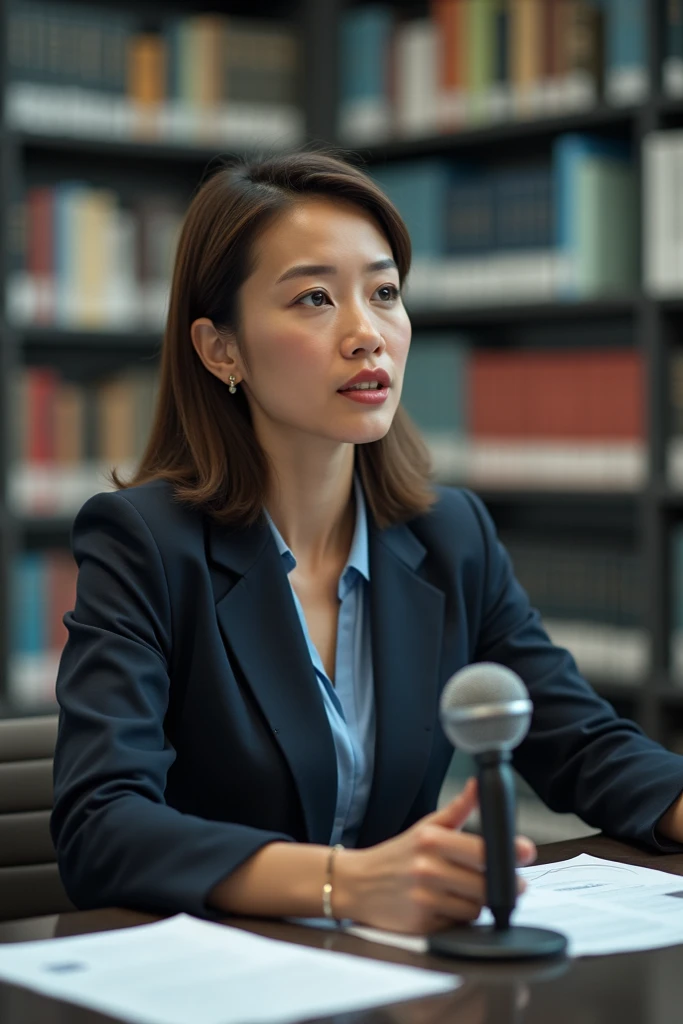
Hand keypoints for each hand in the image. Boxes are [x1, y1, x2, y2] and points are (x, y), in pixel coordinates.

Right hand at [334, 778, 535, 934]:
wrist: (357, 883)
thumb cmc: (397, 855)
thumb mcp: (425, 827)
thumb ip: (459, 808)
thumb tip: (479, 783)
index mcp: (432, 840)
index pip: (483, 849)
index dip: (509, 853)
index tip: (526, 852)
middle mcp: (428, 868)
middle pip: (486, 884)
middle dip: (497, 885)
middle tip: (496, 880)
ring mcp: (424, 898)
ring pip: (475, 909)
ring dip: (475, 903)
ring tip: (459, 891)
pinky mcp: (421, 925)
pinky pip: (458, 926)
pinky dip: (457, 919)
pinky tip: (444, 906)